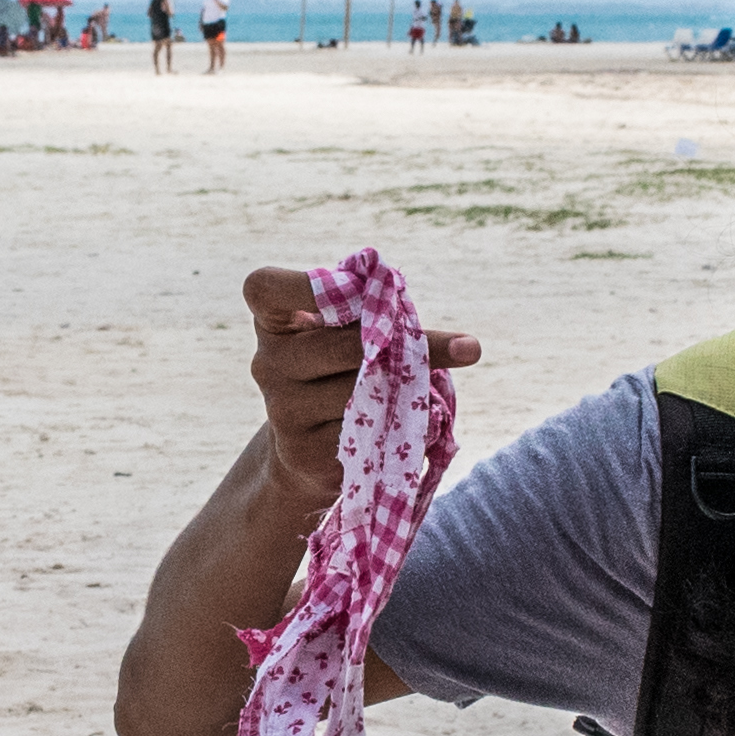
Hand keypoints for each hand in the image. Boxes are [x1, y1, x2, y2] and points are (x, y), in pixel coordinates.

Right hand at [238, 265, 478, 500]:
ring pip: (361, 392)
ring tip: (443, 383)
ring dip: (412, 387)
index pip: (264, 289)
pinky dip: (399, 423)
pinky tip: (415, 421)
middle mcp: (266, 362)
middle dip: (409, 344)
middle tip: (469, 348)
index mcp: (272, 320)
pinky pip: (366, 431)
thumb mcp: (341, 333)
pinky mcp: (303, 452)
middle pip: (340, 346)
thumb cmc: (338, 368)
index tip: (360, 285)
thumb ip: (371, 317)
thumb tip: (448, 339)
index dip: (303, 283)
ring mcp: (281, 409)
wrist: (307, 448)